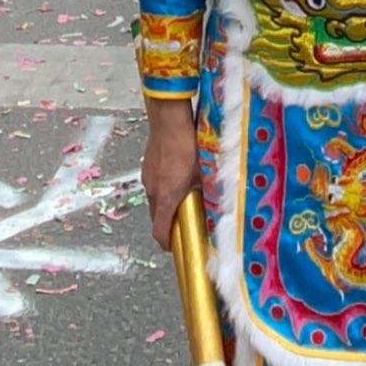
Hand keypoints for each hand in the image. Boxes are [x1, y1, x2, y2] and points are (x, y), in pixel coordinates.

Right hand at [142, 98, 196, 251]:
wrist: (169, 118)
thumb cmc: (188, 145)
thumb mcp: (204, 172)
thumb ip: (208, 193)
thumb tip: (217, 207)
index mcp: (166, 197)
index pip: (160, 232)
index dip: (169, 243)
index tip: (178, 246)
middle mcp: (152, 190)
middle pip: (157, 218)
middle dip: (170, 224)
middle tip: (188, 222)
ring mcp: (147, 176)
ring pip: (156, 200)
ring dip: (167, 205)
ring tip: (186, 198)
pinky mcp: (147, 165)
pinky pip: (155, 185)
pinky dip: (164, 189)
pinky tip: (179, 177)